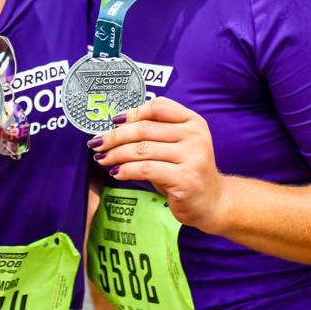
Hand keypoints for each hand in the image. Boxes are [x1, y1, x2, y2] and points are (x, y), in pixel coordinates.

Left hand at [89, 97, 225, 231]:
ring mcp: (192, 157)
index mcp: (193, 121)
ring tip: (102, 158)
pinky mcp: (185, 178)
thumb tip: (115, 128)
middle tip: (96, 143)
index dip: (132, 112)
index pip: (158, 107)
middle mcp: (195, 135)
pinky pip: (146, 169)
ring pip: (142, 149)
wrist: (213, 202)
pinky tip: (116, 172)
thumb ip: (155, 133)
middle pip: (145, 129)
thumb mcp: (177, 146)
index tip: (113, 121)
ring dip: (116, 154)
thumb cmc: (186, 171)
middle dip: (115, 136)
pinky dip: (126, 170)